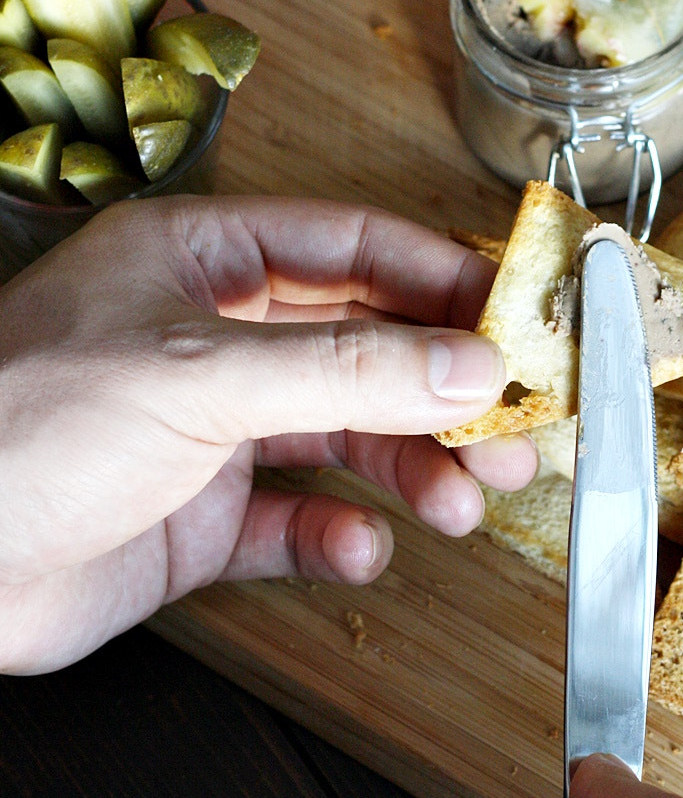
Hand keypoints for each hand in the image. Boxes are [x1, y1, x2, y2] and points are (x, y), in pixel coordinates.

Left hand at [0, 195, 535, 673]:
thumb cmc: (19, 427)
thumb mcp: (199, 376)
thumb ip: (345, 370)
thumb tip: (469, 364)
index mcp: (202, 265)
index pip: (351, 249)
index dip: (441, 279)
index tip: (518, 319)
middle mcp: (212, 341)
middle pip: (363, 348)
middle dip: (443, 392)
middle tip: (513, 432)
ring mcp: (206, 433)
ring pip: (342, 437)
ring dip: (410, 469)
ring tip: (459, 503)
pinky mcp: (197, 521)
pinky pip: (295, 524)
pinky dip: (338, 538)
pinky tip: (360, 548)